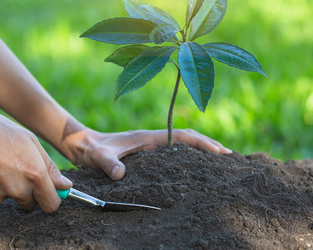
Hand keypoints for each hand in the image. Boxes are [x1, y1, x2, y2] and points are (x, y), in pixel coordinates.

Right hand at [0, 99, 72, 212]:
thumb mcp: (30, 141)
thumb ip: (49, 167)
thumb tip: (65, 186)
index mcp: (34, 174)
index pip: (51, 204)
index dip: (52, 199)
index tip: (50, 192)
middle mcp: (18, 188)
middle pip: (32, 204)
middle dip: (31, 194)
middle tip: (22, 171)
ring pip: (11, 197)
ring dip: (10, 187)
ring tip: (0, 162)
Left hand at [62, 127, 230, 180]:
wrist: (83, 145)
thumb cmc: (91, 149)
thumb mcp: (98, 156)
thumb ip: (108, 163)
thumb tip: (121, 174)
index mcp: (147, 138)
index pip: (182, 137)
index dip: (202, 143)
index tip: (220, 152)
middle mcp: (152, 140)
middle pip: (188, 139)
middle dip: (209, 146)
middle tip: (229, 157)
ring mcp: (151, 146)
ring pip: (182, 146)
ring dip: (201, 151)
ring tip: (219, 163)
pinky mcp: (147, 153)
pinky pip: (173, 154)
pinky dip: (188, 158)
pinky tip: (193, 169)